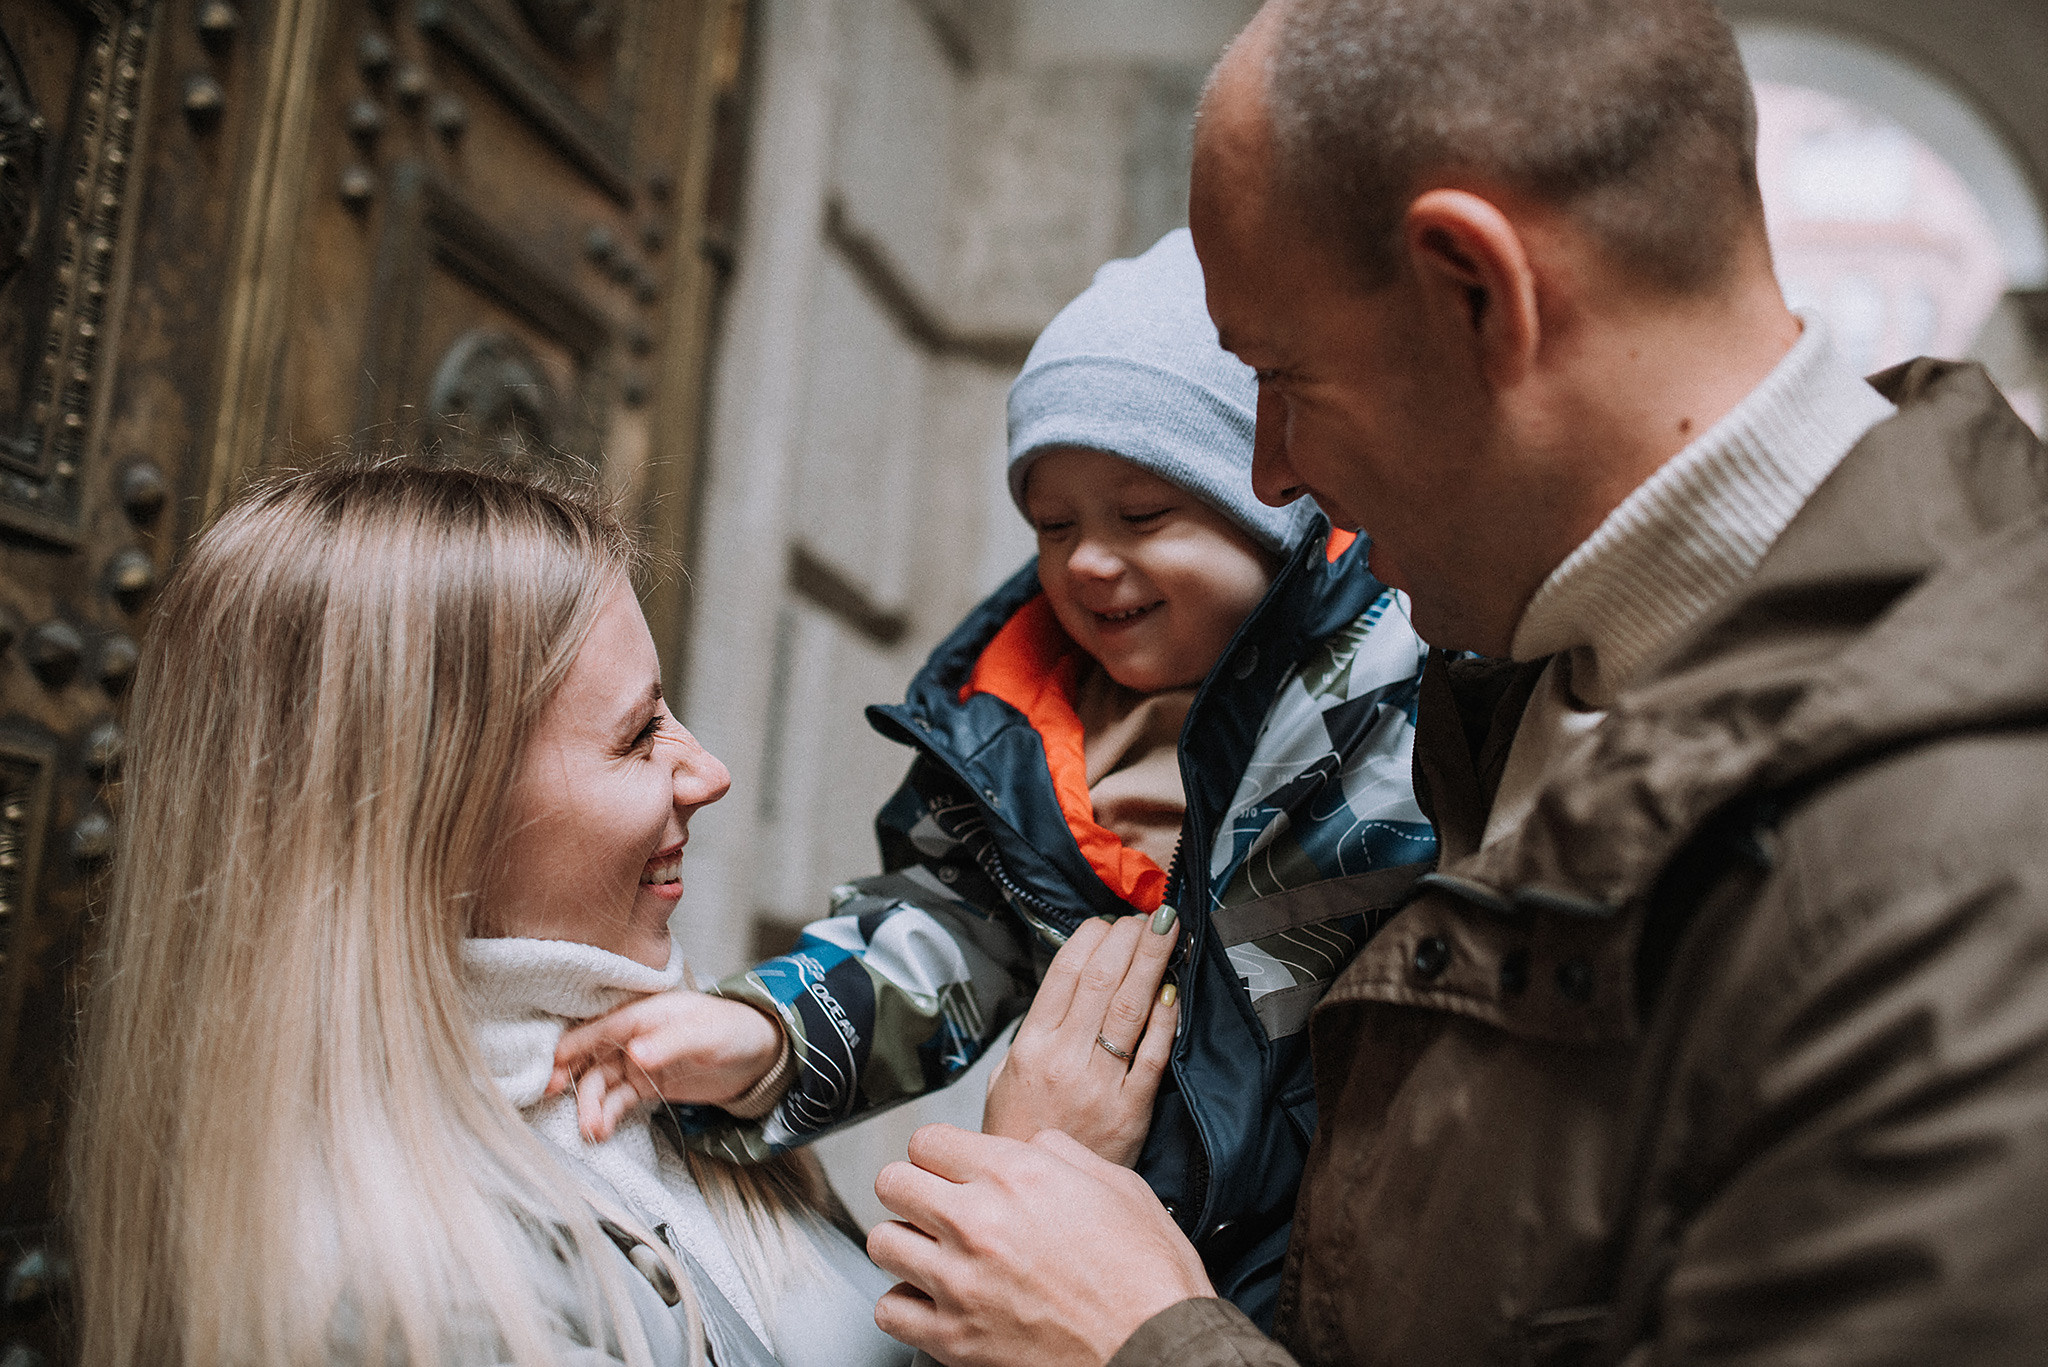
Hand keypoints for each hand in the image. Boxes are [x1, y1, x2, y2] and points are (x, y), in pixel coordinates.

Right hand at [547, 990, 781, 1142]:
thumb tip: (634, 1053)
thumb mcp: (705, 1035)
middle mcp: (635, 1037)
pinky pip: (618, 1100)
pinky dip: (607, 1114)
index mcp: (645, 1014)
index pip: (600, 1029)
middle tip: (563, 1106)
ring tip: (592, 1131)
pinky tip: (602, 1131)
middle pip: (593, 1058)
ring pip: (602, 1083)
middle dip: (575, 1082)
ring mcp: (639, 1062)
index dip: (573, 1047)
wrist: (759, 1055)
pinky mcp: (647, 1084)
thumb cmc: (734, 1031)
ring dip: (592, 1105)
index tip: (551, 1071)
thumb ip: (670, 1043)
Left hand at [869, 1124, 1213, 1366]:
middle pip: (893, 1183)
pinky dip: (906, 1303)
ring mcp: (960, 1282)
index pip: (927, 1140)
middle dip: (912, 1188)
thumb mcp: (1119, 1186)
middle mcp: (978, 1222)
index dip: (940, 1152)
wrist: (1159, 1351)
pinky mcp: (954, 1339)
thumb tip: (1034, 1145)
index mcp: (1017, 1175)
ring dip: (904, 1242)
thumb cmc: (1148, 1277)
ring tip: (932, 1252)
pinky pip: (890, 1309)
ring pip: (882, 1242)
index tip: (949, 1167)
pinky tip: (933, 1300)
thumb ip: (1063, 1153)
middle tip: (934, 1203)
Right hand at [983, 911, 1178, 1165]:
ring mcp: (1101, 1085)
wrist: (1034, 1208)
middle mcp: (1066, 1061)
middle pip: (1101, 983)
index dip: (1089, 940)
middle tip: (1145, 915)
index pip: (1064, 976)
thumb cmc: (1019, 1139)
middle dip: (1127, 940)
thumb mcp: (1004, 1080)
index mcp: (1031, 1048)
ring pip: (1130, 1009)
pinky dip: (1166, 1019)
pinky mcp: (1132, 1110)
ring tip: (1166, 930)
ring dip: (1151, 962)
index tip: (1106, 922)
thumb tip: (1063, 992)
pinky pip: (1154, 1055)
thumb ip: (1031, 1036)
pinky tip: (1175, 990)